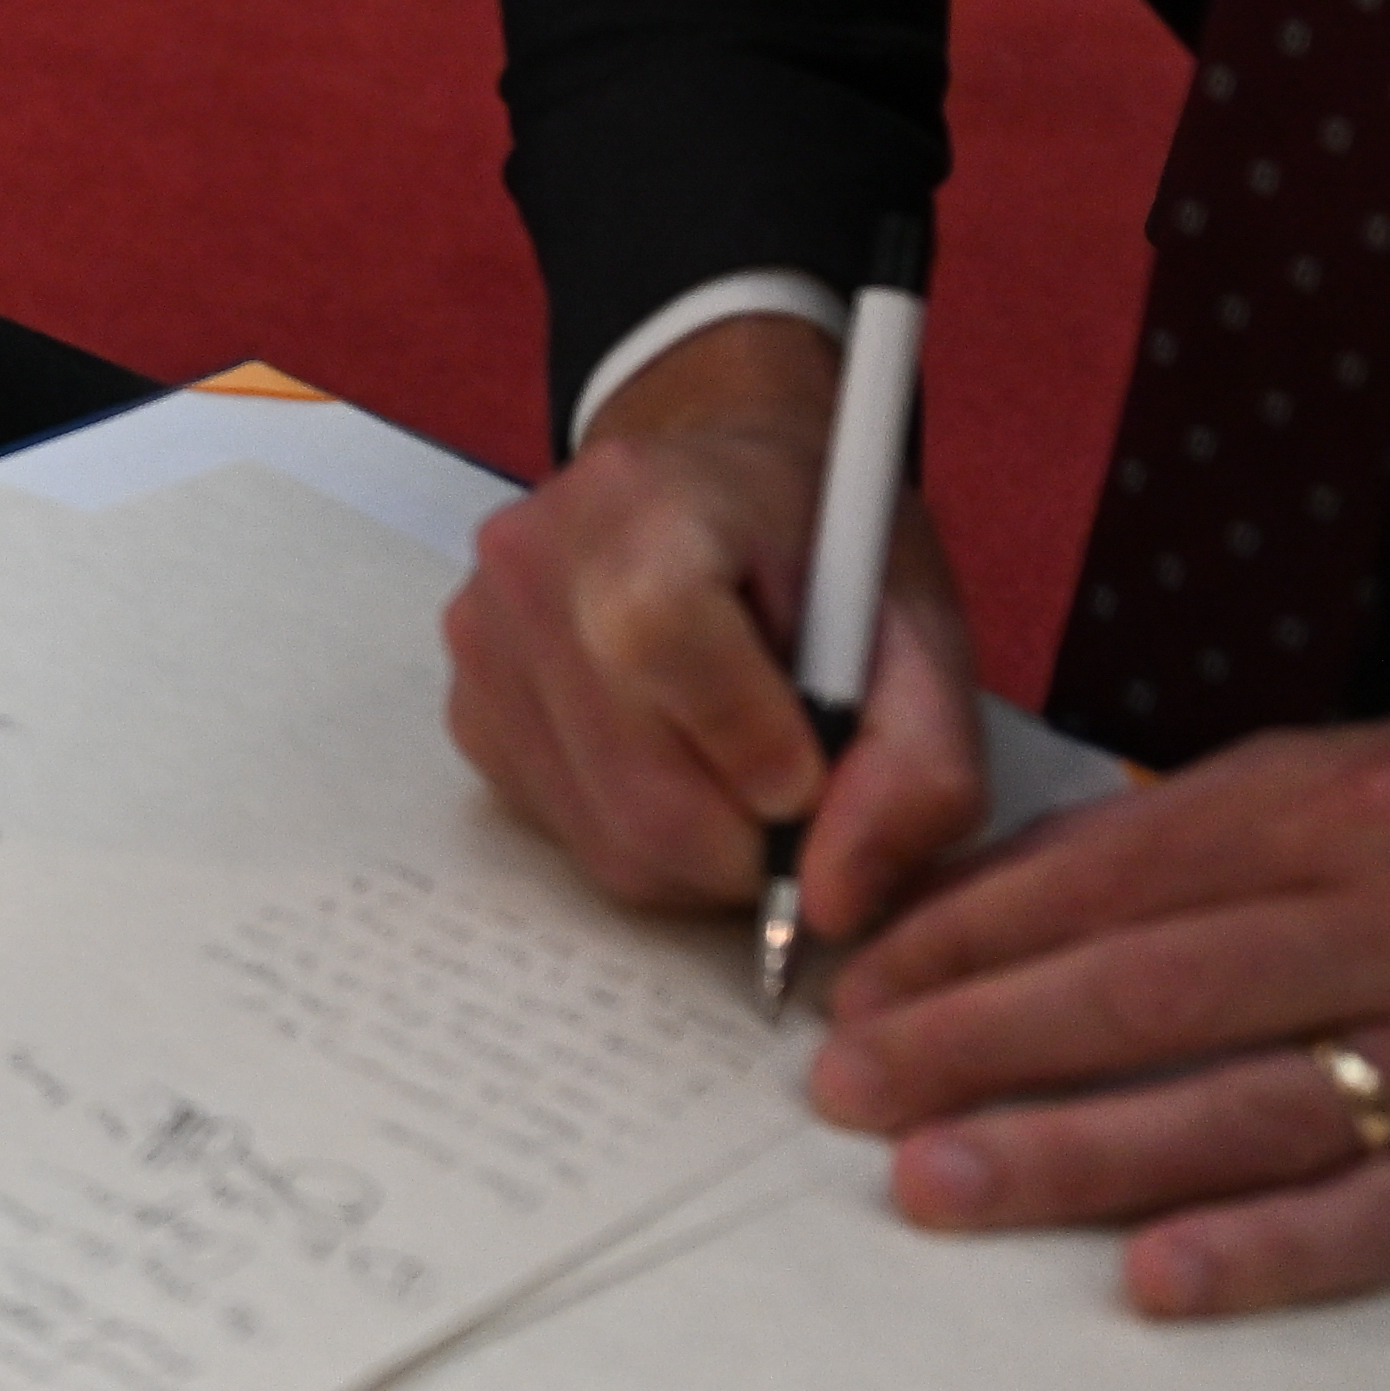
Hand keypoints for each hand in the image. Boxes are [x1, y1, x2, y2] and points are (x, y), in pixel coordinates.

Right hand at [440, 325, 993, 950]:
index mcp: (645, 501)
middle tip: (800, 801)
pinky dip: (640, 835)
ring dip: (700, 850)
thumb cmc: (822, 552)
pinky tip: (679, 760)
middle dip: (748, 841)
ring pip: (601, 838)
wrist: (720, 489)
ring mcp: (483, 639)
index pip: (660, 643)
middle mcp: (534, 561)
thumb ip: (918, 770)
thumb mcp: (921, 635)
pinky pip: (563, 833)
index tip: (813, 763)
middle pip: (636, 790)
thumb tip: (831, 901)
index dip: (752, 740)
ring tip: (743, 769)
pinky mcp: (468, 708)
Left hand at [805, 711, 1389, 1319]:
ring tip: (937, 1187)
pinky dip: (1267, 1250)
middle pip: (1149, 990)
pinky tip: (1155, 1280)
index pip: (1116, 872)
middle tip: (848, 1093)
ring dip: (1073, 1154)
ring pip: (1241, 1106)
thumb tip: (1022, 894)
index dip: (972, 933)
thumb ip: (1213, 829)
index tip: (864, 982)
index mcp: (1351, 801)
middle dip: (976, 1041)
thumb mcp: (1386, 768)